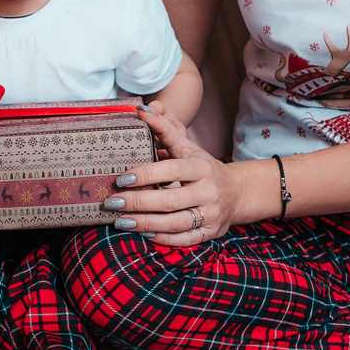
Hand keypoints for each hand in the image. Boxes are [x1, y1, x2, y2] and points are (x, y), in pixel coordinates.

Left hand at [103, 106, 243, 247]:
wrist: (236, 193)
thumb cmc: (204, 168)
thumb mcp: (188, 147)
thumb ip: (165, 129)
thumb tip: (142, 109)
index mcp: (202, 168)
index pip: (172, 170)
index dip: (146, 174)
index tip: (121, 178)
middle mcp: (208, 192)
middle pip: (170, 200)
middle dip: (138, 202)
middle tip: (113, 202)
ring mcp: (210, 214)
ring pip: (175, 223)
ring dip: (145, 224)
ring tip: (120, 221)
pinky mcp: (209, 233)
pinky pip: (184, 240)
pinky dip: (163, 239)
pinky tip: (142, 233)